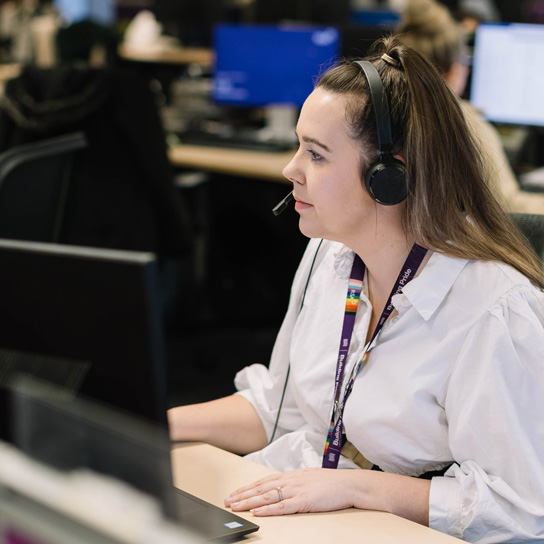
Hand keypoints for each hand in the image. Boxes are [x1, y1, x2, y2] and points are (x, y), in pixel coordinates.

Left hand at [223, 468, 356, 515]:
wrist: (349, 483)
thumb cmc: (331, 482)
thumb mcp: (308, 478)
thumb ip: (293, 482)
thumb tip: (281, 486)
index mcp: (291, 475)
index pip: (263, 481)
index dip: (247, 487)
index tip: (234, 492)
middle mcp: (290, 481)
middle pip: (261, 488)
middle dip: (242, 495)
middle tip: (227, 501)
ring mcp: (296, 490)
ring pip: (267, 497)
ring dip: (249, 502)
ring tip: (235, 506)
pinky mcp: (304, 501)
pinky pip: (282, 506)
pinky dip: (268, 510)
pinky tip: (257, 512)